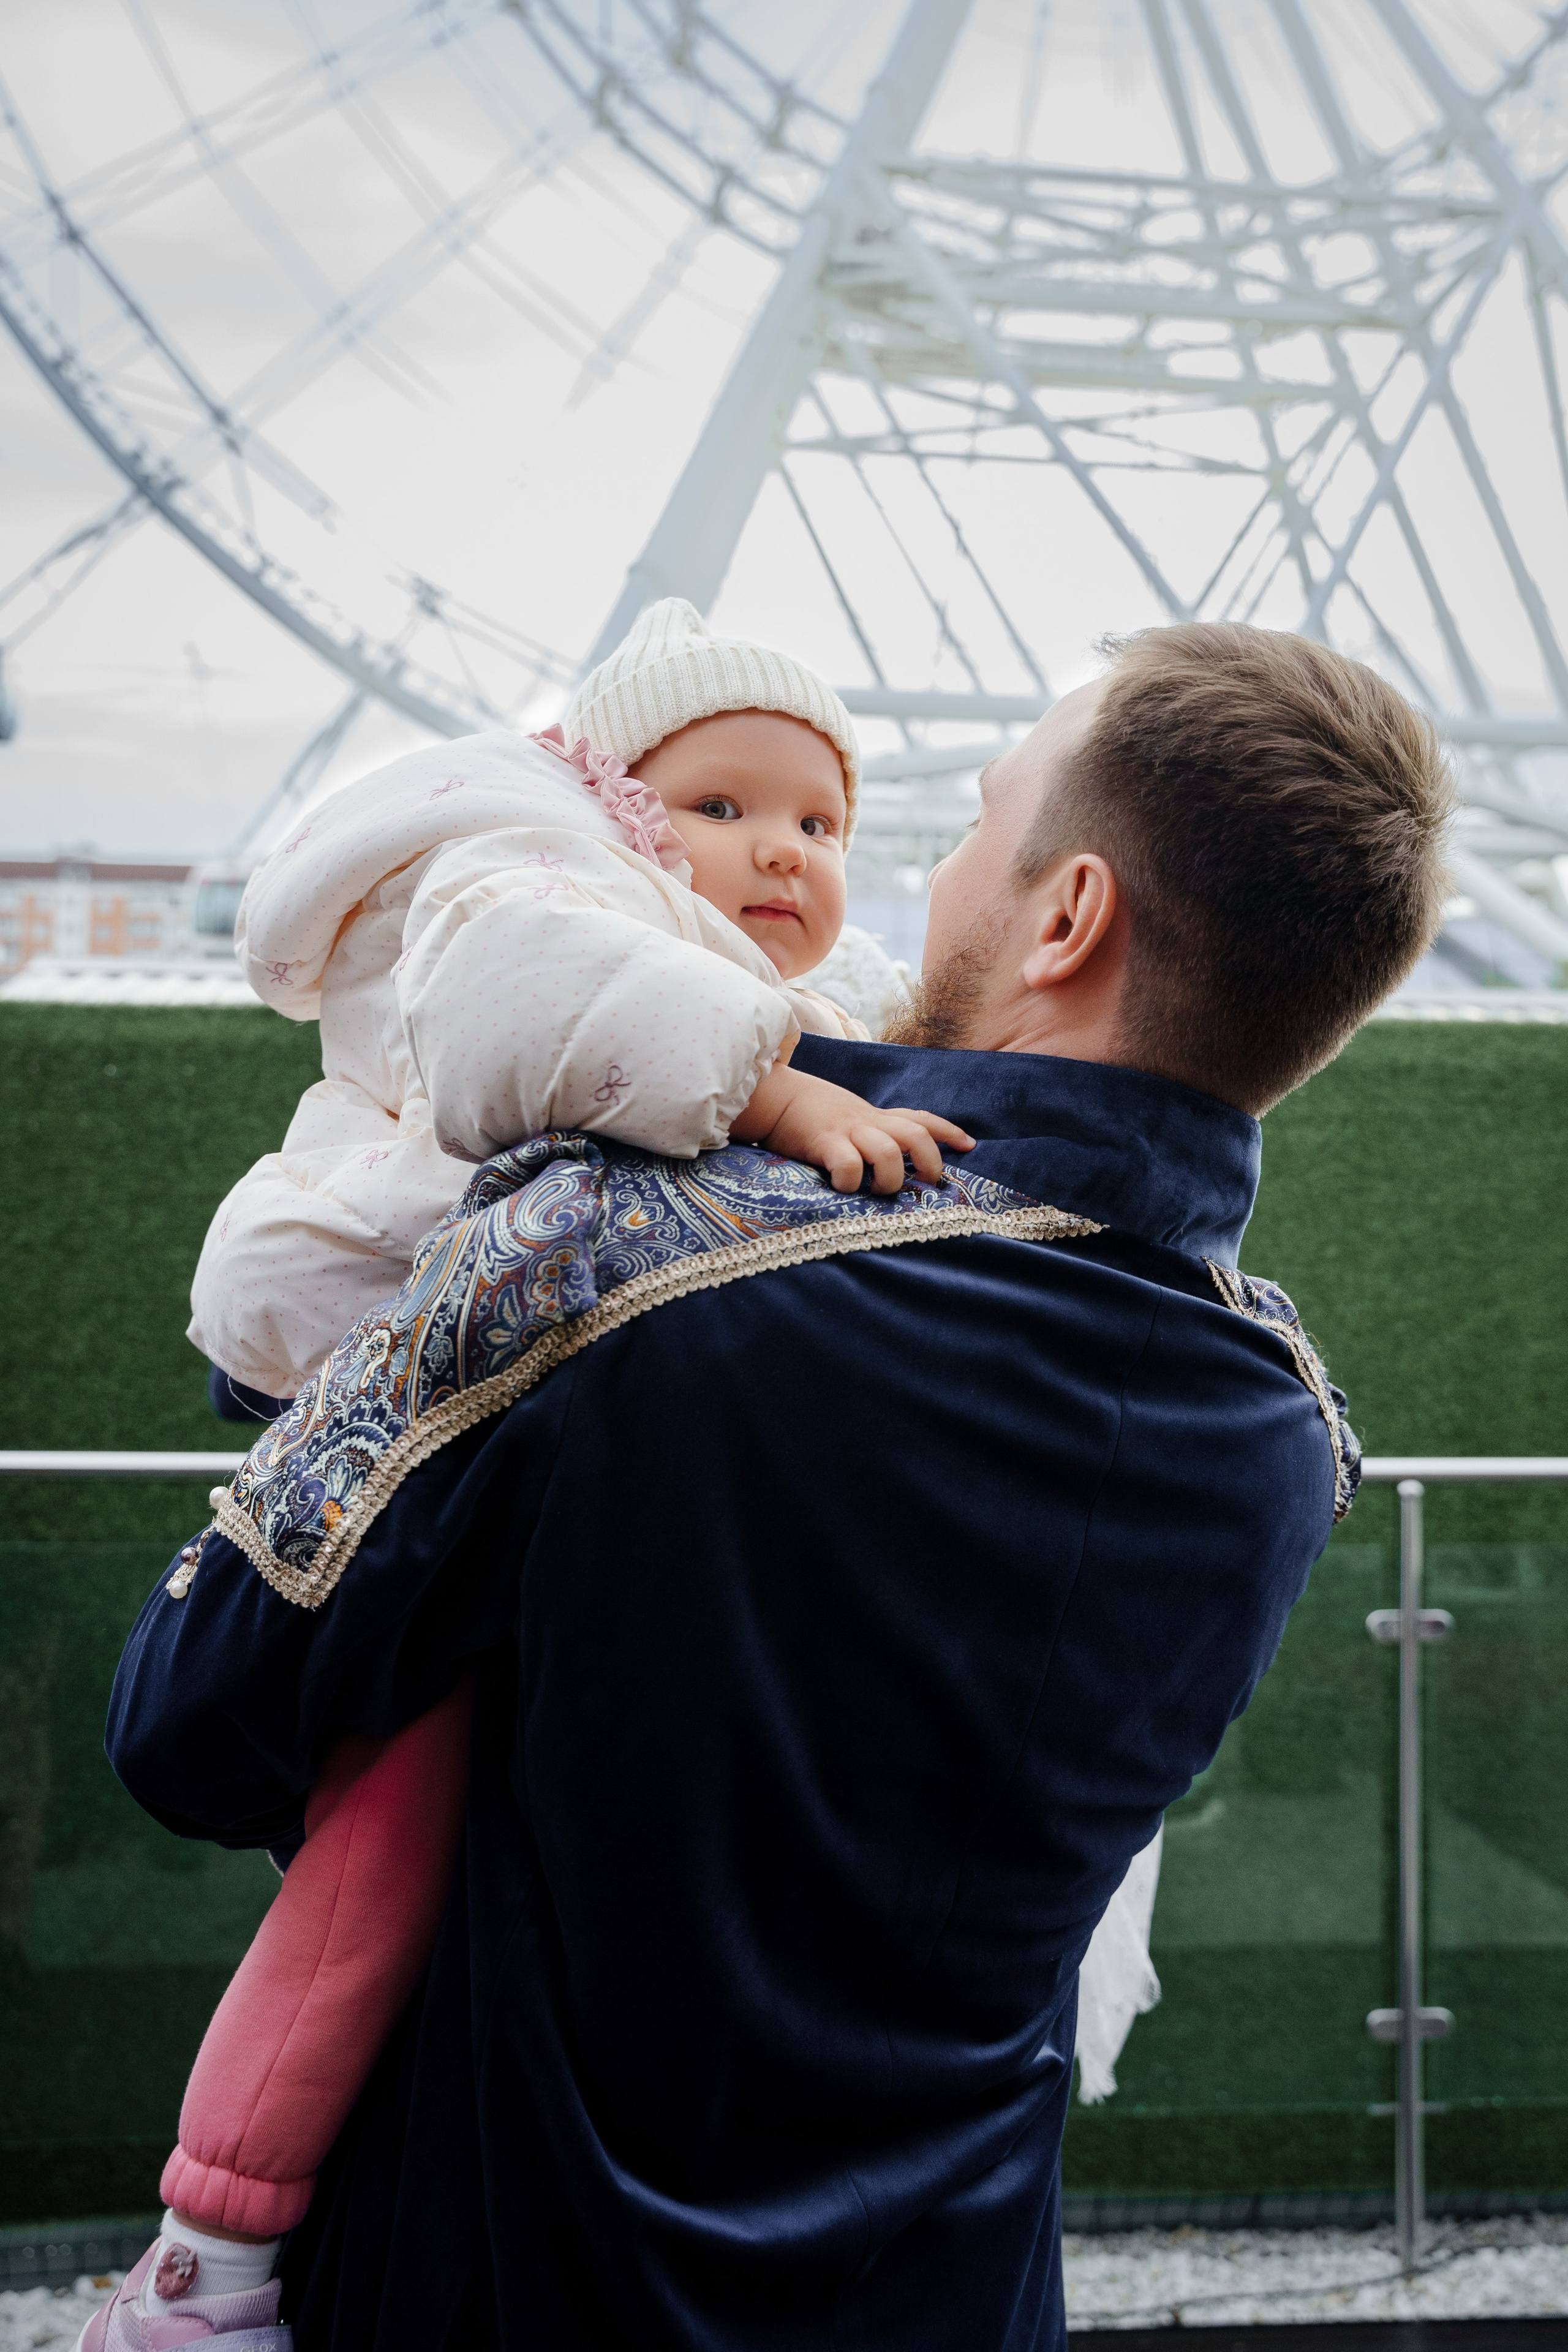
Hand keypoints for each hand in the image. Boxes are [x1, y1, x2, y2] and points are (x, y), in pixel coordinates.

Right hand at [731, 1062, 973, 1193]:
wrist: (773, 1097)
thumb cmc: (808, 1115)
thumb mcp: (848, 1118)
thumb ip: (869, 1133)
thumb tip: (891, 1161)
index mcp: (875, 1118)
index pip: (920, 1119)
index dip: (948, 1131)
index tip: (969, 1145)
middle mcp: (867, 1122)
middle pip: (916, 1134)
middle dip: (930, 1162)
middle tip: (926, 1183)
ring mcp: (847, 1132)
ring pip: (889, 1153)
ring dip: (890, 1179)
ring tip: (879, 1190)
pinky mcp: (824, 1143)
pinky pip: (848, 1165)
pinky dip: (850, 1182)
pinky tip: (843, 1188)